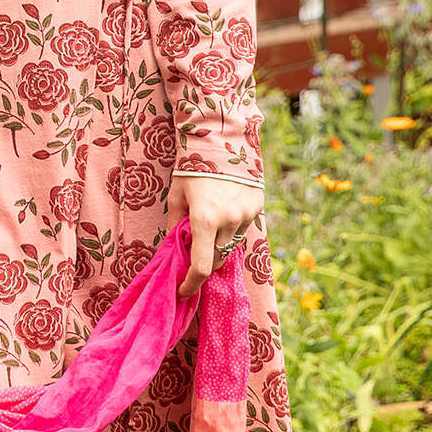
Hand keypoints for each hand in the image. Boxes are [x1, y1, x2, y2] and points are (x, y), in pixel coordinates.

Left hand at [166, 174, 262, 299]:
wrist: (222, 140)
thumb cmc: (191, 169)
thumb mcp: (176, 198)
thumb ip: (175, 228)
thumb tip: (174, 252)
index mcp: (204, 220)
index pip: (201, 267)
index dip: (191, 284)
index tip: (182, 291)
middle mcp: (228, 221)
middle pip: (217, 260)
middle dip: (204, 262)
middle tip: (193, 248)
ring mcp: (246, 215)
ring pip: (231, 246)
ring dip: (219, 245)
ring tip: (209, 223)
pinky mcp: (257, 208)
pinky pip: (242, 230)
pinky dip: (231, 230)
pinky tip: (224, 210)